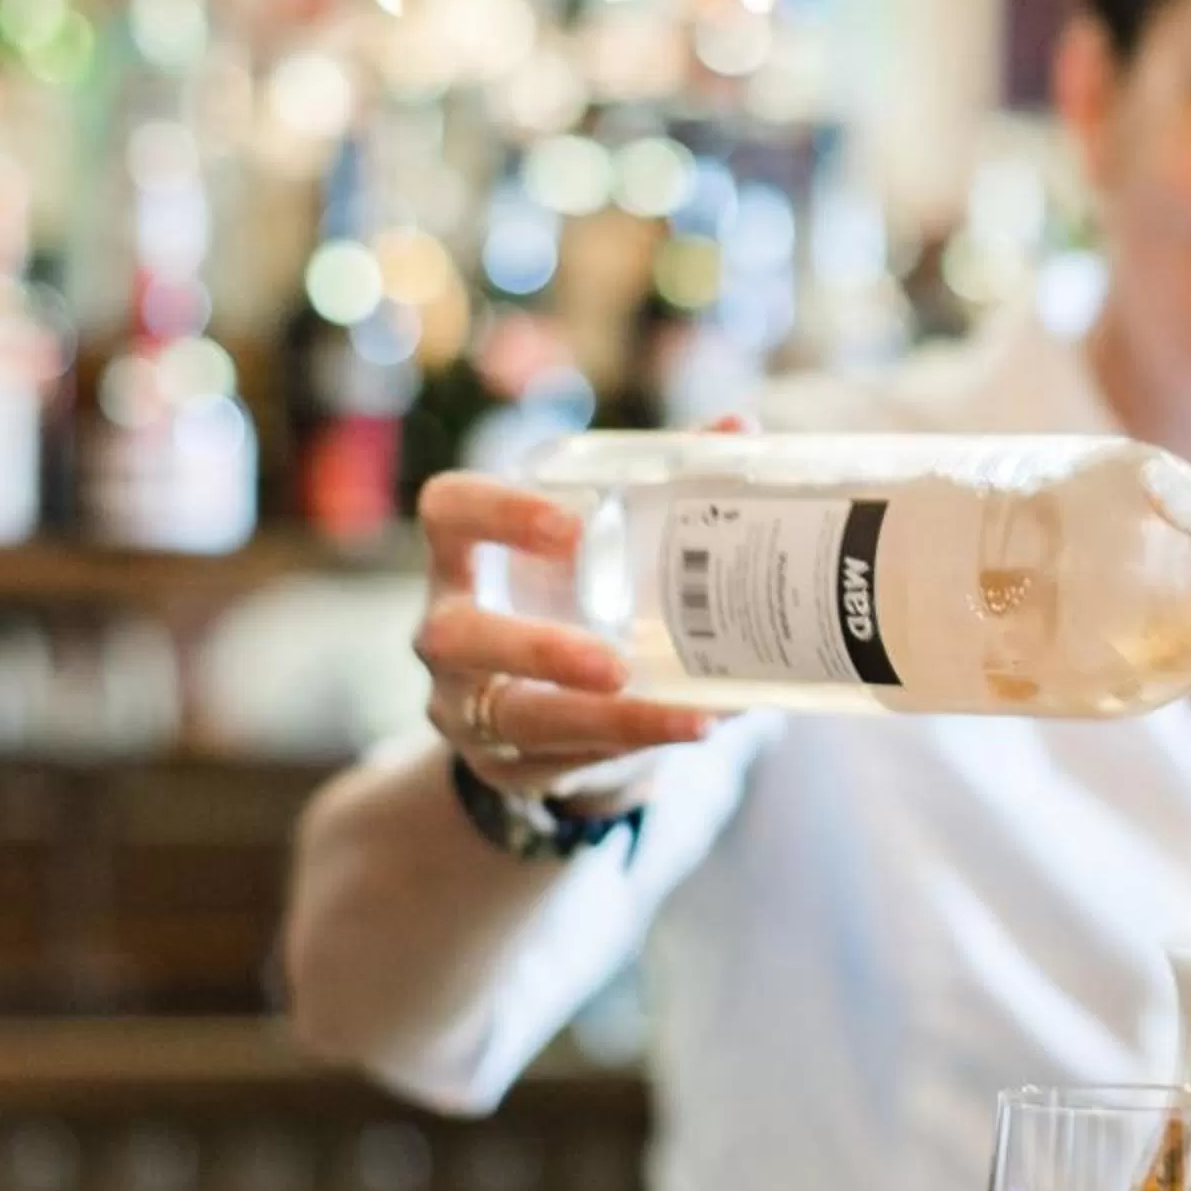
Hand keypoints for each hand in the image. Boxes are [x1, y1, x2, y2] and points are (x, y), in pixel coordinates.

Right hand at [415, 473, 717, 802]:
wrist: (545, 706)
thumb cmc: (571, 596)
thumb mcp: (598, 545)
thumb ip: (658, 484)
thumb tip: (741, 427)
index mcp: (467, 554)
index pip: (449, 512)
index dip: (499, 512)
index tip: (576, 524)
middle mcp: (450, 629)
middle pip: (456, 635)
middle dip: (536, 649)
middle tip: (616, 662)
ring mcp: (467, 704)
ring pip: (516, 720)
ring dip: (606, 722)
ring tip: (688, 719)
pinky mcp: (506, 763)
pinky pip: (564, 761)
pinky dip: (635, 746)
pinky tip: (697, 727)